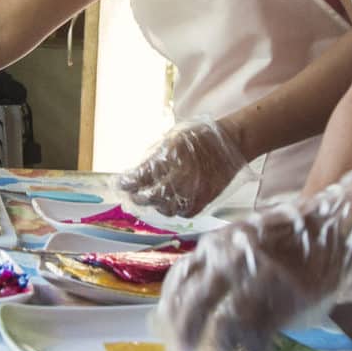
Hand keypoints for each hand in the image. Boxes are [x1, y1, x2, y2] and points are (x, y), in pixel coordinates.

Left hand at [117, 118, 246, 217]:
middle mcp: (182, 175)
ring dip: (155, 205)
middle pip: (151, 195)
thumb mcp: (173, 138)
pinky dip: (174, 210)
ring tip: (151, 199)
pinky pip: (184, 213)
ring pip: (166, 208)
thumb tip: (136, 171)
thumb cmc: (199, 137)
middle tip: (133, 195)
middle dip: (138, 197)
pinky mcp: (205, 199)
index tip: (120, 183)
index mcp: (171, 156)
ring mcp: (195, 190)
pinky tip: (170, 203)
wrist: (231, 143)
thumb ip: (155, 155)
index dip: (128, 182)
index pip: (142, 175)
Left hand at [152, 168, 351, 350]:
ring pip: (224, 323)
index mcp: (216, 245)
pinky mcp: (284, 297)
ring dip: (221, 347)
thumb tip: (189, 305)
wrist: (333, 227)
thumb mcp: (243, 243)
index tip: (167, 329)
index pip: (178, 280)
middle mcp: (230, 259)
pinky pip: (259, 332)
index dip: (169, 309)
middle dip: (186, 335)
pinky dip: (253, 348)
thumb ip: (218, 267)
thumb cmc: (286, 240)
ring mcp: (257, 278)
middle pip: (194, 304)